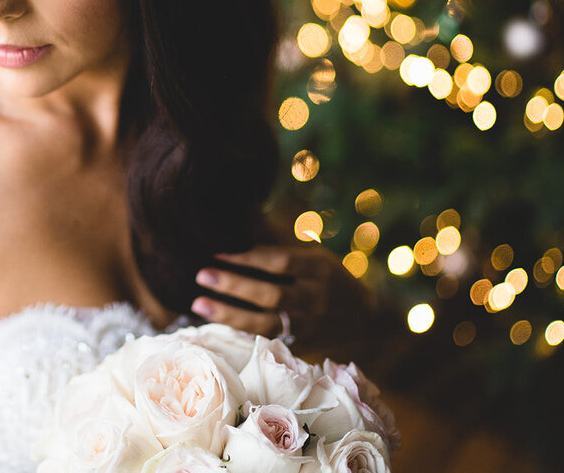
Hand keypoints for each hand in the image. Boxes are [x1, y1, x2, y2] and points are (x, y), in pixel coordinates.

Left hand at [190, 244, 370, 351]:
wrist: (364, 319)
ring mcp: (310, 325)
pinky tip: (214, 323)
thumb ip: (279, 242)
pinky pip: (266, 340)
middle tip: (201, 275)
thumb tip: (240, 218)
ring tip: (199, 303)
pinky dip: (239, 332)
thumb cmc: (328, 277)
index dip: (248, 258)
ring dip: (229, 314)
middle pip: (271, 294)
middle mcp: (317, 298)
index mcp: (320, 268)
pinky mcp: (301, 345)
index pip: (281, 262)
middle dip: (233, 285)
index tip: (217, 253)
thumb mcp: (314, 254)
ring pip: (266, 323)